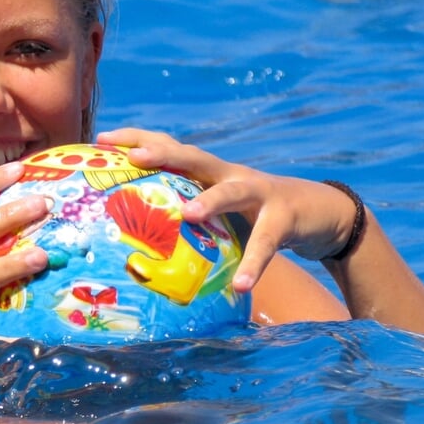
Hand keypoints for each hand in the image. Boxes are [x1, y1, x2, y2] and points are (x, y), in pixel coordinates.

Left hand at [97, 129, 355, 293]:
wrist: (320, 213)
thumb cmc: (256, 214)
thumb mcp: (220, 206)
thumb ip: (188, 211)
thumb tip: (136, 239)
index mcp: (210, 171)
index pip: (171, 147)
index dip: (138, 139)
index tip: (103, 138)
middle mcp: (231, 174)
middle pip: (194, 156)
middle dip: (164, 153)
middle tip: (135, 158)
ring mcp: (260, 192)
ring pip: (232, 191)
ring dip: (210, 200)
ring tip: (188, 214)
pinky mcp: (285, 218)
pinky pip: (267, 243)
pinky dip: (254, 265)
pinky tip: (241, 285)